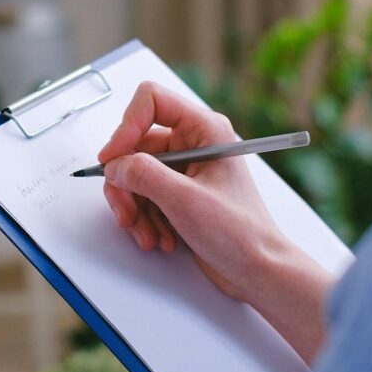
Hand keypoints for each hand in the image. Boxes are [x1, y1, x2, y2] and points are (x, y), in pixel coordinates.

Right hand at [100, 82, 333, 364]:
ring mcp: (185, 169)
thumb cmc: (240, 233)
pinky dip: (143, 218)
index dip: (126, 126)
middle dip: (127, 184)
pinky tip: (159, 238)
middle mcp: (194, 143)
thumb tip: (115, 165)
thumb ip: (144, 175)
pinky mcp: (178, 192)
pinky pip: (142, 195)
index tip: (113, 159)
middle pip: (135, 145)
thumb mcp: (185, 200)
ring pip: (134, 174)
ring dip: (134, 208)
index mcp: (205, 129)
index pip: (151, 101)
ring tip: (148, 234)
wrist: (257, 270)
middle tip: (127, 213)